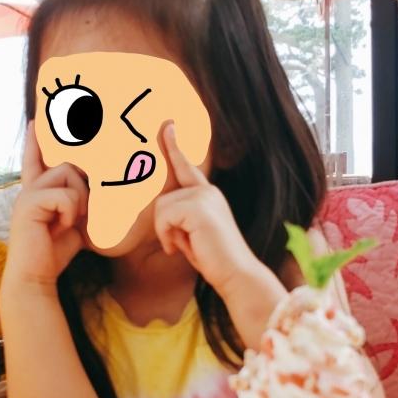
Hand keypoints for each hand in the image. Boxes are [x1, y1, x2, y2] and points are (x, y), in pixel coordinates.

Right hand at [3, 128, 87, 289]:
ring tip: (69, 222)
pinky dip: (71, 213)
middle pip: (68, 164)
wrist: (34, 277)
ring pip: (69, 175)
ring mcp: (26, 193)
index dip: (37, 140)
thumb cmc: (55, 252)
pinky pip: (65, 196)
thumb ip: (78, 202)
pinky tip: (61, 228)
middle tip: (76, 213)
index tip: (37, 121)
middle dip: (83, 186)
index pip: (37, 159)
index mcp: (36, 191)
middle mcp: (28, 188)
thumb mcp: (73, 222)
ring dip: (79, 200)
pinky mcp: (28, 203)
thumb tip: (94, 188)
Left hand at [154, 125, 285, 350]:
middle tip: (178, 245)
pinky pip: (165, 216)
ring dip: (165, 232)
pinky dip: (167, 235)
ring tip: (181, 246)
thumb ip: (179, 218)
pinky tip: (179, 248)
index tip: (168, 124)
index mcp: (208, 195)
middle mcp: (207, 191)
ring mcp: (204, 197)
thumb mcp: (192, 234)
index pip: (186, 167)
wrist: (235, 273)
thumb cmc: (214, 260)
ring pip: (163, 207)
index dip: (174, 145)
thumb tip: (161, 209)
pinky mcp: (199, 208)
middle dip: (164, 226)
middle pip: (164, 198)